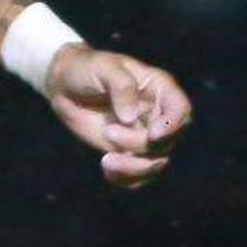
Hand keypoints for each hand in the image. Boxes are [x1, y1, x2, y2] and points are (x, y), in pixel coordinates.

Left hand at [44, 44, 193, 187]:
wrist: (65, 86)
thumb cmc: (87, 69)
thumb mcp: (103, 68)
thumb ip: (121, 87)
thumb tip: (131, 118)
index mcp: (158, 88)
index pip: (181, 109)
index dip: (173, 125)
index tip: (152, 134)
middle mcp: (157, 114)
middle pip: (167, 141)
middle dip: (141, 145)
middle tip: (109, 132)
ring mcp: (144, 135)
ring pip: (156, 162)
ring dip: (133, 168)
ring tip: (106, 161)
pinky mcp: (128, 152)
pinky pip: (138, 175)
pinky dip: (126, 179)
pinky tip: (107, 170)